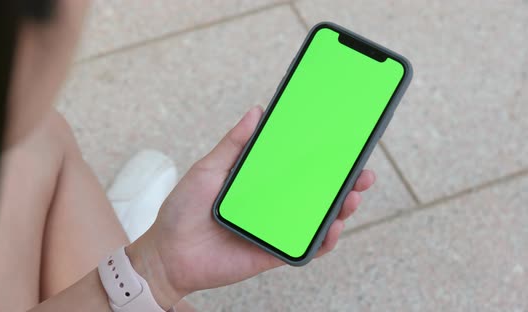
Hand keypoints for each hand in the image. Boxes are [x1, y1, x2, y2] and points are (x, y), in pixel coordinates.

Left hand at [126, 106, 375, 308]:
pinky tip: (334, 229)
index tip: (344, 143)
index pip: (297, 166)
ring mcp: (274, 228)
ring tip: (352, 197)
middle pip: (315, 192)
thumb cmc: (183, 210)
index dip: (322, 157)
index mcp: (258, 181)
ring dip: (341, 209)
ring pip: (316, 219)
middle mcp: (271, 203)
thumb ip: (233, 144)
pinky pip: (305, 249)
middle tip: (363, 172)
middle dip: (344, 182)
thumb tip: (256, 112)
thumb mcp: (207, 169)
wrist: (168, 254)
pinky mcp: (272, 252)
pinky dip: (324, 241)